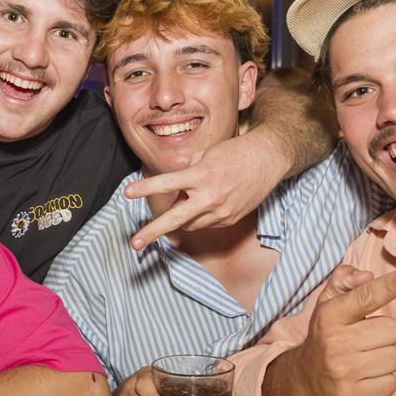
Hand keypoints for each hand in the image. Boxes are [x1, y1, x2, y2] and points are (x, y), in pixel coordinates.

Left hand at [125, 132, 278, 249]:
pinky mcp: (229, 219)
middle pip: (174, 219)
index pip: (167, 184)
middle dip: (152, 232)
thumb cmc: (235, 152)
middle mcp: (210, 196)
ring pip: (188, 223)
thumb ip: (188, 170)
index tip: (126, 194)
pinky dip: (199, 215)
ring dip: (180, 216)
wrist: (268, 159)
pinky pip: (205, 223)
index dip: (145, 189)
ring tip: (186, 199)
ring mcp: (221, 211)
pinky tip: (206, 201)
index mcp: (202, 175)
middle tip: (134, 243)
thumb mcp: (207, 154)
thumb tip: (176, 188)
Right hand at [289, 266, 395, 395]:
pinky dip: (383, 381)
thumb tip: (367, 275)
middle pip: (392, 329)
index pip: (365, 297)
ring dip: (386, 357)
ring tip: (366, 358)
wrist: (306, 380)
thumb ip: (345, 280)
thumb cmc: (326, 335)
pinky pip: (391, 383)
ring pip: (395, 357)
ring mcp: (343, 372)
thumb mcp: (328, 303)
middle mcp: (334, 342)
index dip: (389, 286)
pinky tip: (366, 377)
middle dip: (385, 334)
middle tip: (367, 339)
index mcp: (329, 315)